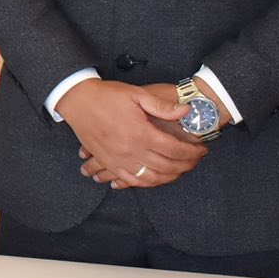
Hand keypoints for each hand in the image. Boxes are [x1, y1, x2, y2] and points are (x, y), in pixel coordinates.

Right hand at [58, 78, 205, 189]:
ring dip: (170, 177)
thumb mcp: (136, 94)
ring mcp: (119, 160)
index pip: (175, 150)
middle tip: (195, 160)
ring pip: (151, 178)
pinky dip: (146, 183)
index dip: (193, 152)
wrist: (77, 101)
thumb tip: (186, 112)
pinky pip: (131, 181)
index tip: (201, 150)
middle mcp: (131, 150)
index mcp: (141, 133)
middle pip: (167, 167)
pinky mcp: (108, 163)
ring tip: (180, 170)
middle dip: (186, 165)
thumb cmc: (106, 95)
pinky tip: (154, 179)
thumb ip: (162, 106)